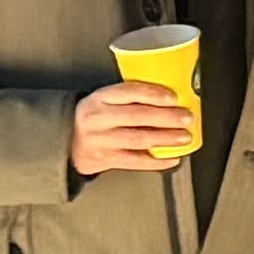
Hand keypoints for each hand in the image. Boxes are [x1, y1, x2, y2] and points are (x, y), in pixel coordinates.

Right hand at [70, 80, 202, 176]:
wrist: (67, 141)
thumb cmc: (96, 117)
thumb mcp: (105, 99)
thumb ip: (130, 97)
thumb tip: (171, 98)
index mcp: (100, 98)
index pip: (128, 92)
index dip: (153, 94)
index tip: (173, 97)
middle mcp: (99, 118)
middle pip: (136, 116)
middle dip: (166, 118)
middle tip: (186, 118)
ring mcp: (101, 140)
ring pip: (138, 139)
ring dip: (165, 138)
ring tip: (184, 137)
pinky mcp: (106, 159)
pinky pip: (135, 161)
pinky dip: (156, 161)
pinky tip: (173, 157)